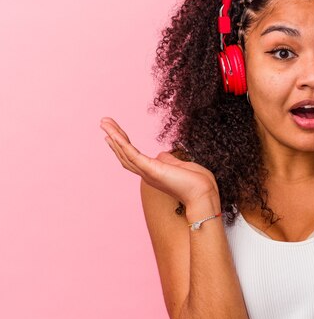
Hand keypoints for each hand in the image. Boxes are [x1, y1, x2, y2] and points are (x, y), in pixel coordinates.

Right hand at [99, 117, 218, 204]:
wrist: (204, 195)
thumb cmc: (197, 184)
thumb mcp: (181, 166)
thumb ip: (169, 160)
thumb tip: (161, 155)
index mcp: (154, 172)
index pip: (133, 157)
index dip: (122, 146)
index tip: (114, 134)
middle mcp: (147, 174)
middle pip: (124, 154)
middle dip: (114, 138)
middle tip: (104, 123)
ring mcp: (148, 173)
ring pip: (125, 153)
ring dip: (114, 137)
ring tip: (105, 123)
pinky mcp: (152, 170)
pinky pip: (133, 155)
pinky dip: (122, 144)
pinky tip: (114, 134)